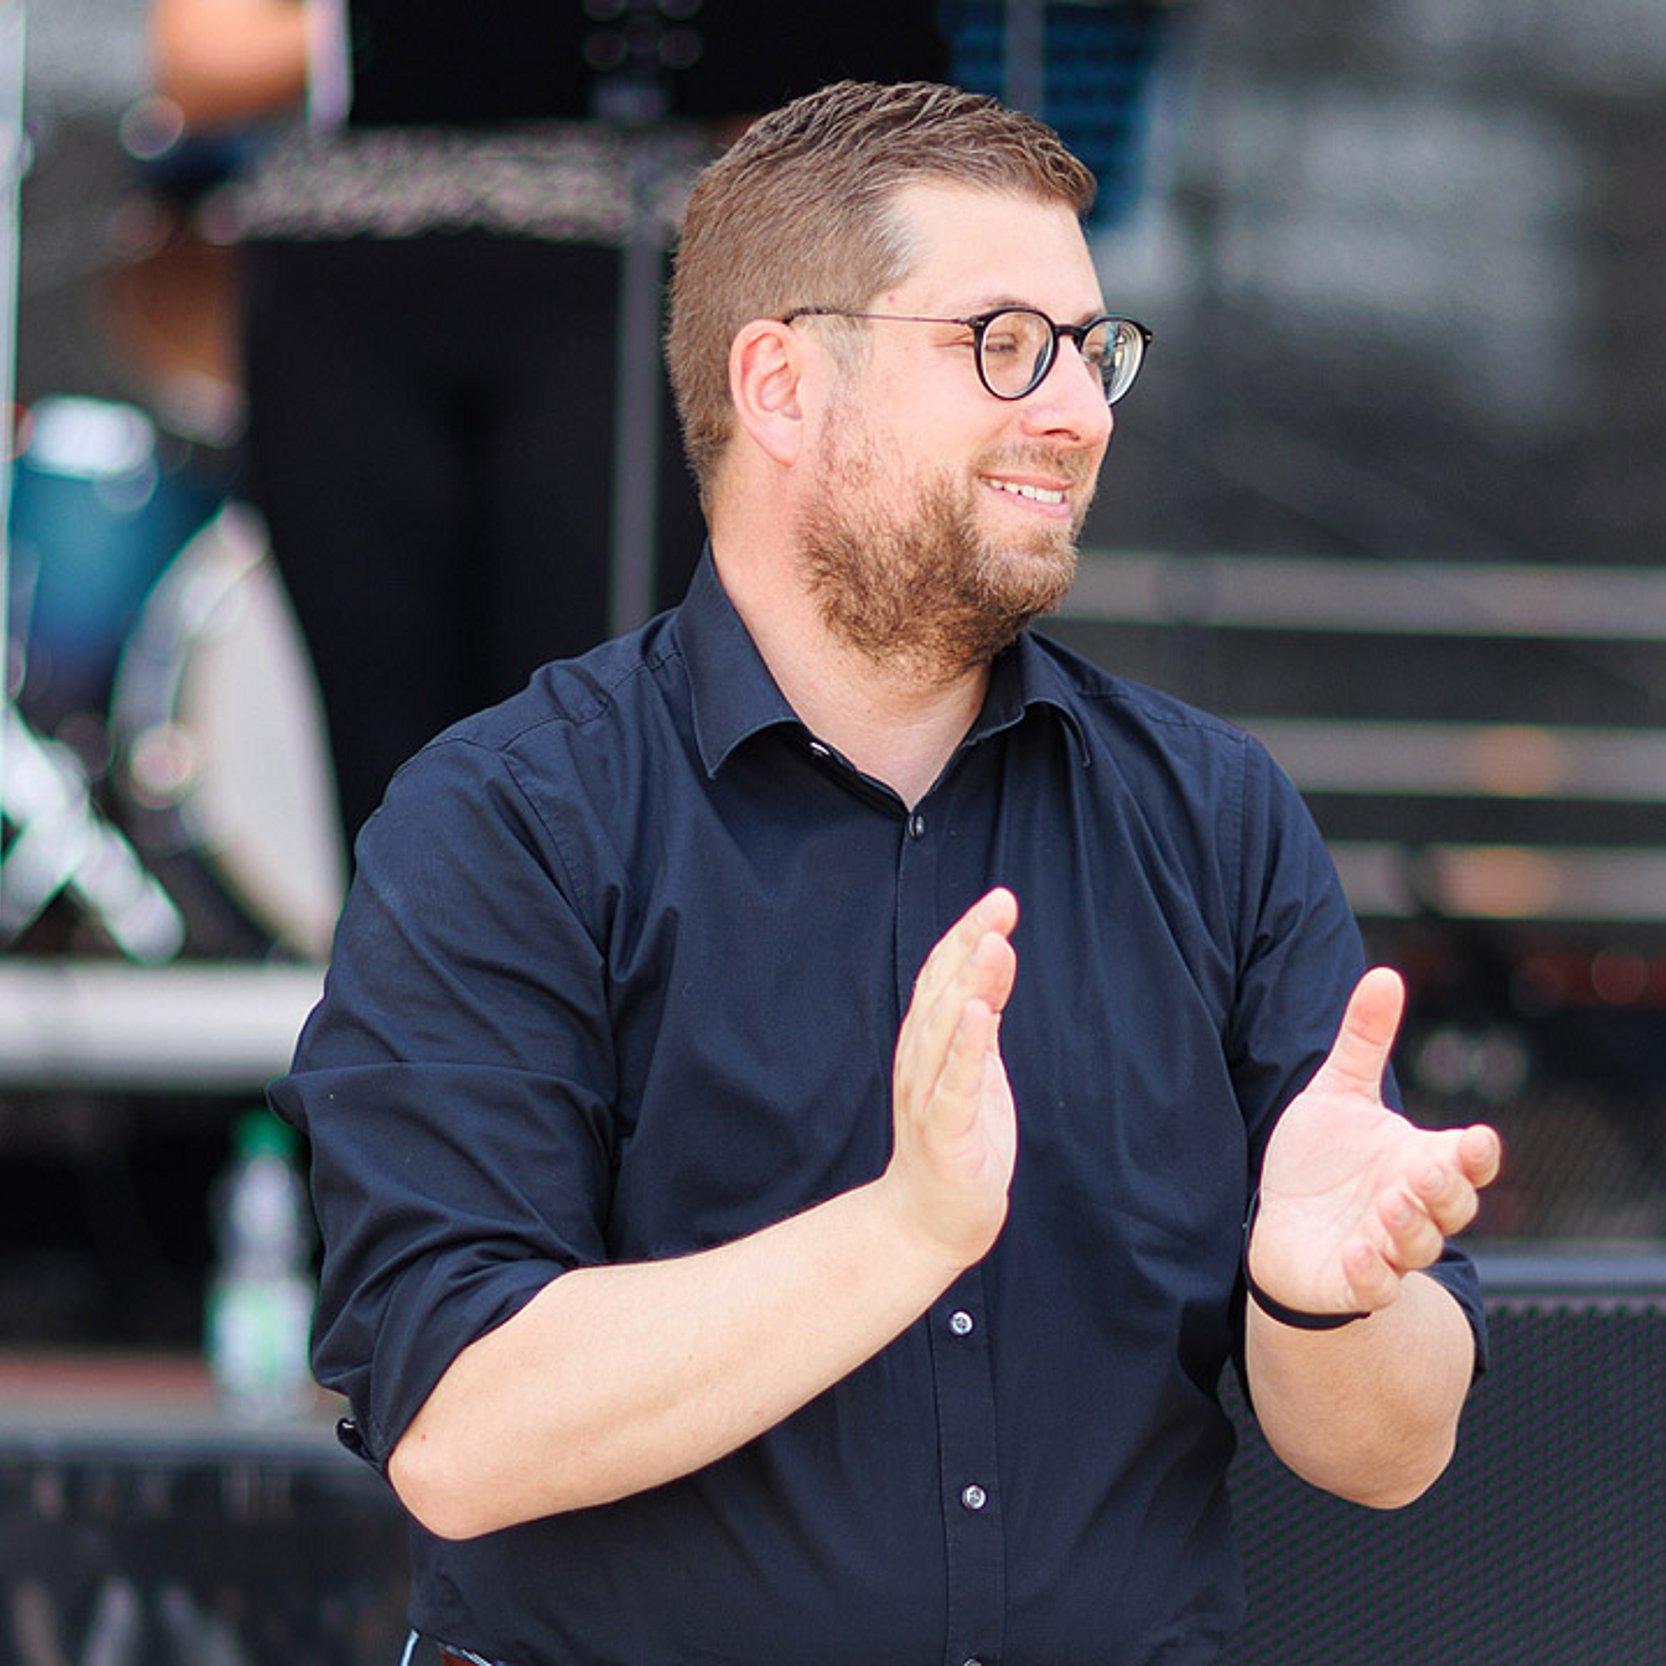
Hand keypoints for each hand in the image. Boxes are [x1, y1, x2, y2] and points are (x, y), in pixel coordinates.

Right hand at [878, 887, 1019, 1271]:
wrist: (932, 1218)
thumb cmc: (958, 1137)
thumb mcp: (977, 1062)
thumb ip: (983, 1009)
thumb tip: (996, 951)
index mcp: (927, 1041)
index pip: (942, 975)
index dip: (967, 934)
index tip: (999, 900)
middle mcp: (920, 1060)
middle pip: (941, 991)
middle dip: (969, 945)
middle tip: (999, 907)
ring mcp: (928, 1095)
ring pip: (944, 1030)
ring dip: (968, 985)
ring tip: (993, 946)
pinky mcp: (944, 1132)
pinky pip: (954, 1086)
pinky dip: (965, 1049)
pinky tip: (980, 1017)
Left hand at [1250, 967, 1501, 1317]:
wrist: (1283, 1230)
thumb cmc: (1320, 1162)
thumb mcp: (1338, 1095)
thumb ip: (1363, 1041)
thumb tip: (1386, 974)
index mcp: (1420, 1161)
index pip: (1469, 1161)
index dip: (1477, 1154)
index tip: (1475, 1138)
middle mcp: (1412, 1207)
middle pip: (1454, 1206)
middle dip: (1445, 1189)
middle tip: (1425, 1171)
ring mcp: (1387, 1248)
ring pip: (1419, 1246)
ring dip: (1409, 1227)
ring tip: (1388, 1203)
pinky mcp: (1354, 1282)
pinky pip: (1375, 1287)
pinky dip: (1372, 1273)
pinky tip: (1357, 1252)